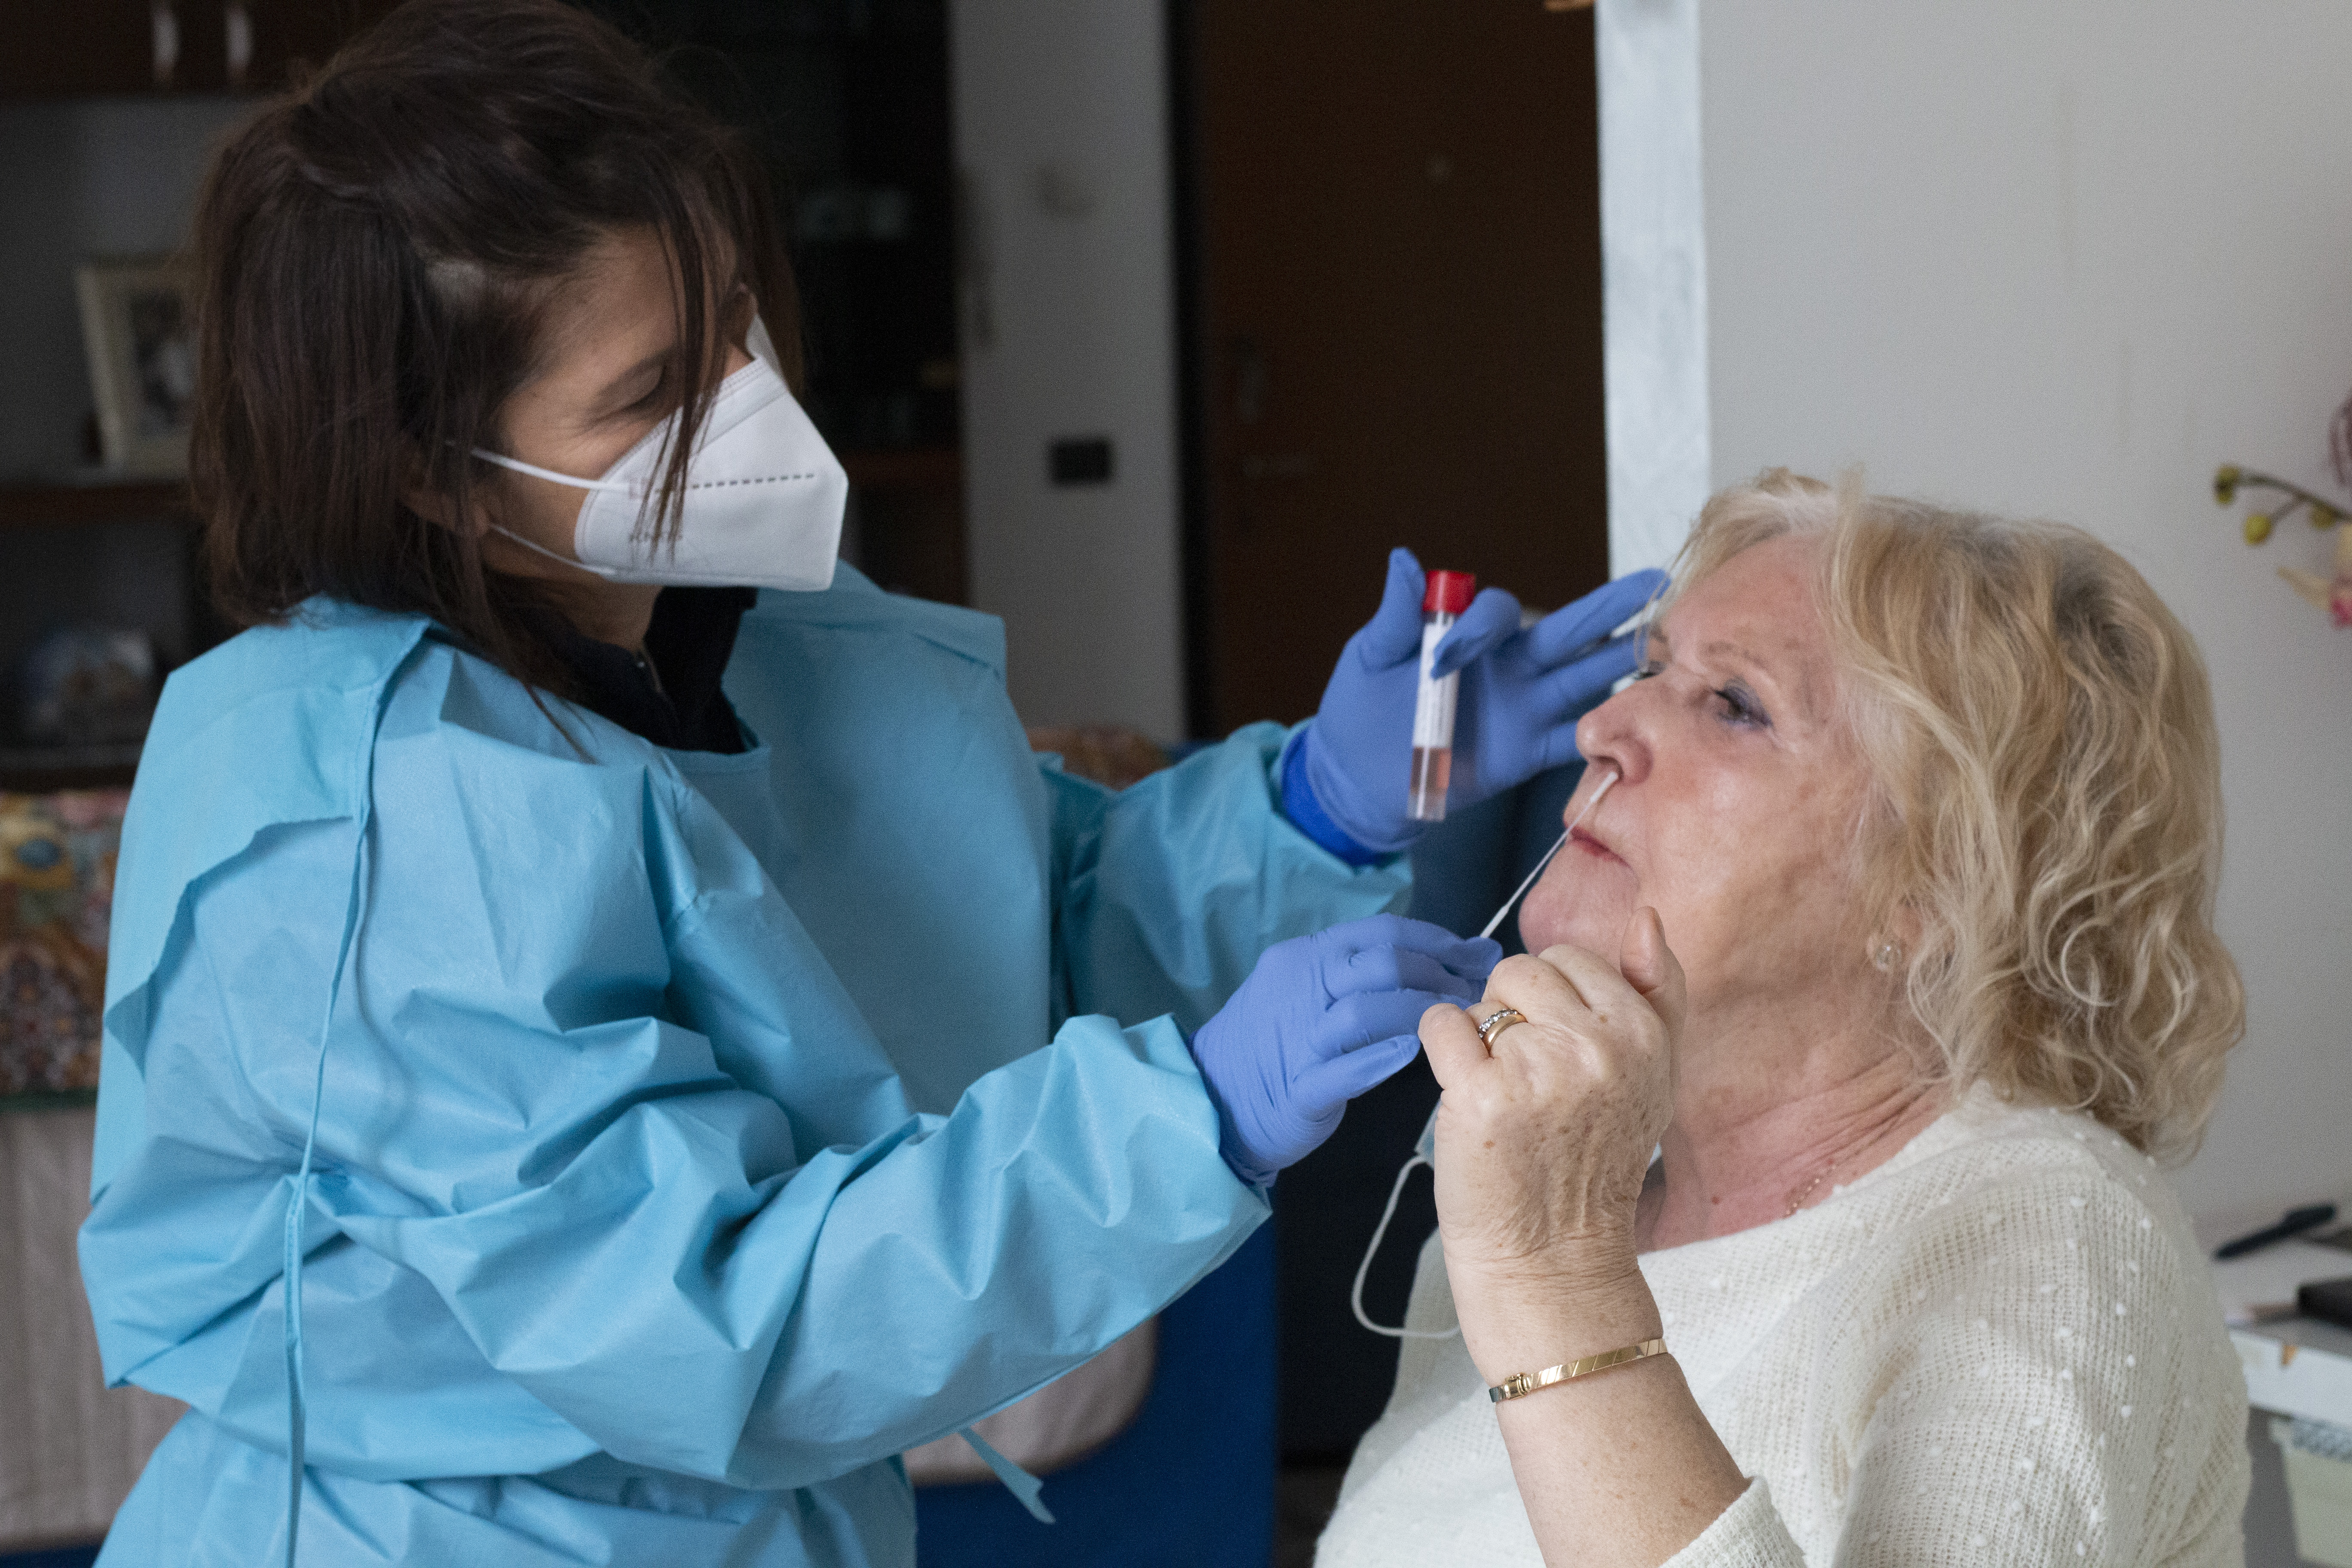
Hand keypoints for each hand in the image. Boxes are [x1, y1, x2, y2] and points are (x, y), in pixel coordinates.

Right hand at [1190, 915, 1500, 1184]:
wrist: (1214, 1097)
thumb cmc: (1277, 1044)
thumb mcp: (1312, 993)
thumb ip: (1366, 975)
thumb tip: (1446, 956)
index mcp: (1306, 958)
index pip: (1382, 932)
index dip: (1439, 940)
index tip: (1476, 956)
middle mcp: (1300, 988)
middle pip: (1380, 964)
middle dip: (1439, 975)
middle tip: (1475, 996)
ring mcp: (1297, 1038)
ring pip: (1362, 1011)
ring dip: (1420, 1012)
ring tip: (1457, 1023)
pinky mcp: (1297, 1089)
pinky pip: (1339, 1070)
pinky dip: (1378, 1059)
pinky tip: (1411, 1053)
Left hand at [1300, 549, 1666, 854]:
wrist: (1355, 779)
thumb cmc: (1358, 710)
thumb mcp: (1370, 658)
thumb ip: (1396, 615)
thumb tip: (1405, 559)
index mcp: (1470, 638)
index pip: (1499, 613)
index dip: (1480, 626)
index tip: (1439, 659)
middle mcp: (1507, 668)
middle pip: (1567, 633)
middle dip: (1611, 608)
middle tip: (1655, 582)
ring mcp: (1520, 711)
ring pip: (1583, 680)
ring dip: (1623, 663)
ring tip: (1671, 645)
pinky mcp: (1522, 755)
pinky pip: (1571, 742)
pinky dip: (1604, 736)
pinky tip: (1641, 724)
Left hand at [1418, 910, 1684, 1361]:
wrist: (1553, 1257)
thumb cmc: (1595, 1163)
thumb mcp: (1654, 1075)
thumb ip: (1658, 991)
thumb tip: (1647, 915)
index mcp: (1643, 1033)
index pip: (1571, 958)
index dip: (1552, 1003)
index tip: (1562, 1058)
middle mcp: (1598, 1045)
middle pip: (1521, 970)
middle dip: (1513, 1015)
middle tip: (1531, 1082)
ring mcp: (1539, 1069)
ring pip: (1479, 1002)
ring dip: (1480, 1042)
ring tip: (1507, 1098)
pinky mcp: (1481, 1095)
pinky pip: (1440, 1025)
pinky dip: (1441, 1053)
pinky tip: (1466, 1097)